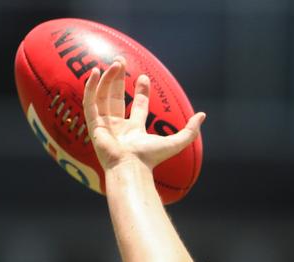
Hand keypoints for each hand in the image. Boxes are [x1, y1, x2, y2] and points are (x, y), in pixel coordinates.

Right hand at [83, 57, 204, 171]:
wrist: (131, 167)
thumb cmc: (151, 159)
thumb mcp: (177, 142)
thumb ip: (190, 130)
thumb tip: (203, 115)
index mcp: (135, 131)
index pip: (137, 107)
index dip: (141, 91)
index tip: (143, 77)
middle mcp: (119, 127)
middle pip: (117, 98)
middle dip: (119, 79)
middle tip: (121, 62)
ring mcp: (105, 126)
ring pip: (103, 97)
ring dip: (107, 79)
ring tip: (114, 63)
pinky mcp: (94, 125)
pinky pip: (90, 102)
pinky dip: (91, 87)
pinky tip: (95, 72)